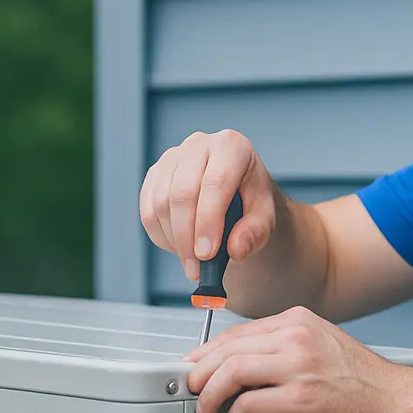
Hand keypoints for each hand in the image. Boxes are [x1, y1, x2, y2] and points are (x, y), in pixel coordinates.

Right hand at [140, 129, 278, 281]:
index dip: (207, 221)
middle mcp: (199, 144)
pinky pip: (148, 210)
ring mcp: (172, 157)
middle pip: (182, 194)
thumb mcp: (265, 217)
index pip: (215, 183)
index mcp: (231, 146)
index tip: (206, 255)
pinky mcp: (155, 174)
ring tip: (192, 260)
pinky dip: (161, 235)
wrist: (236, 194)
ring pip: (161, 203)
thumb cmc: (251, 202)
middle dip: (186, 237)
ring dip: (173, 240)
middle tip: (196, 268)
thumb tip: (237, 249)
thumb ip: (256, 233)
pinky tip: (179, 246)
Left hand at [182, 305, 412, 412]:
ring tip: (205, 407)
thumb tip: (244, 362)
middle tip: (192, 388)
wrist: (397, 402)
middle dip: (201, 371)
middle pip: (228, 349)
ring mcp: (298, 367)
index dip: (209, 352)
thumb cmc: (364, 381)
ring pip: (232, 371)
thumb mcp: (322, 344)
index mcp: (299, 321)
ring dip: (210, 393)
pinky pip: (249, 404)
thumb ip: (286, 345)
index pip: (238, 332)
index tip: (197, 366)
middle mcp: (296, 338)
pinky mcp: (300, 398)